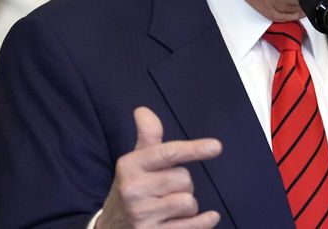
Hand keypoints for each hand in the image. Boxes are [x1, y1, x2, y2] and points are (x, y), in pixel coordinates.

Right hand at [97, 107, 221, 227]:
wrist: (111, 228)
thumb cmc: (132, 189)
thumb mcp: (135, 162)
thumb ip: (147, 137)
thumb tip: (143, 110)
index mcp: (130, 166)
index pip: (167, 153)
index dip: (193, 149)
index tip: (216, 146)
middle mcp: (133, 190)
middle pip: (183, 179)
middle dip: (183, 184)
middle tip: (169, 190)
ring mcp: (142, 216)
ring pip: (189, 202)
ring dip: (188, 205)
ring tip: (171, 208)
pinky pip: (191, 226)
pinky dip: (204, 222)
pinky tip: (209, 217)